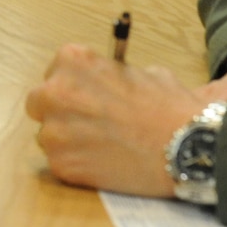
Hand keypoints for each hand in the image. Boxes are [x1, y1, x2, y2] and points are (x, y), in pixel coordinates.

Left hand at [24, 44, 210, 196]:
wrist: (186, 146)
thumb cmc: (168, 106)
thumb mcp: (142, 72)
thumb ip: (113, 75)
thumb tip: (109, 83)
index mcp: (73, 61)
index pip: (55, 72)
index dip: (73, 85)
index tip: (87, 96)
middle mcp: (55, 93)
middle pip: (40, 103)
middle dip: (60, 112)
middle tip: (88, 123)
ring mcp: (55, 132)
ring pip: (49, 136)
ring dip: (68, 140)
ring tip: (101, 147)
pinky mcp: (62, 165)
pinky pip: (60, 163)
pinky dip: (77, 165)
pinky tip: (103, 164)